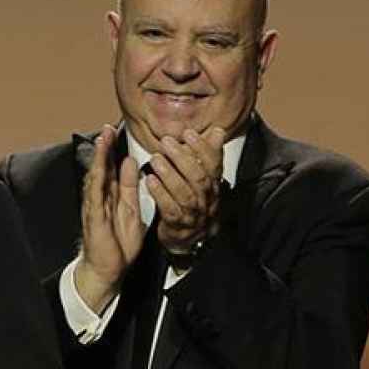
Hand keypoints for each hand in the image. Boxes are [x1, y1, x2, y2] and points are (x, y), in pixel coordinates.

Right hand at [75, 124, 144, 311]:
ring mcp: (94, 207)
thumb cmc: (118, 243)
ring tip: (102, 141)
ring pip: (96, 178)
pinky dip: (96, 181)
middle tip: (107, 128)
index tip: (114, 131)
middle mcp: (100, 198)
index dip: (112, 149)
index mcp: (110, 195)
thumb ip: (130, 187)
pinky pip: (95, 197)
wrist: (109, 269)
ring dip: (98, 159)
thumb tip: (130, 163)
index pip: (110, 167)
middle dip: (103, 148)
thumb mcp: (131, 209)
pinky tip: (98, 168)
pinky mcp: (94, 218)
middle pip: (101, 168)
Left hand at [146, 126, 226, 255]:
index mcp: (214, 186)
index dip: (202, 149)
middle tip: (167, 142)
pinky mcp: (177, 224)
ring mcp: (193, 213)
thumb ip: (208, 155)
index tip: (188, 133)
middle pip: (198, 177)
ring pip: (184, 193)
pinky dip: (160, 194)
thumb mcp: (204, 178)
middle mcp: (206, 199)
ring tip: (155, 159)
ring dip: (169, 174)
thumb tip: (218, 131)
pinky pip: (169, 209)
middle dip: (182, 158)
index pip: (213, 165)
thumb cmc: (195, 202)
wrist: (190, 237)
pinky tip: (149, 181)